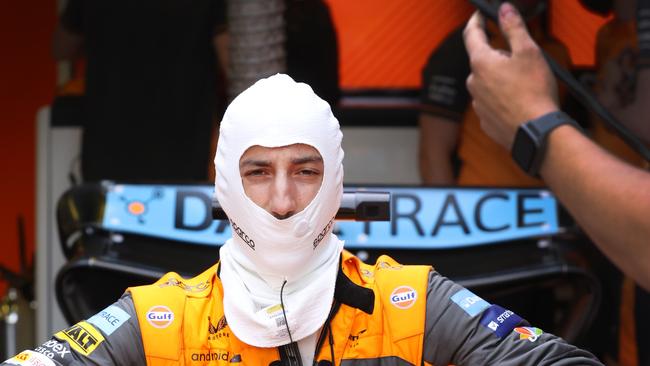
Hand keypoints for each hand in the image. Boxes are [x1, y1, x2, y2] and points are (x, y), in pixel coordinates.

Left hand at [463, 2, 558, 148]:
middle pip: (483, 61)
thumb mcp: (528, 51)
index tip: (480, 14)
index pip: (471, 34)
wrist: (536, 132)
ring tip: (524, 85)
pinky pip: (492, 102)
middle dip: (498, 56)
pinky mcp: (485, 120)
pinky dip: (503, 99)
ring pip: (487, 83)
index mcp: (480, 63)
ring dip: (501, 79)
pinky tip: (519, 102)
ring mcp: (477, 103)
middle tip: (521, 60)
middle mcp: (473, 83)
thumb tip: (504, 9)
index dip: (476, 20)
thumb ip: (514, 27)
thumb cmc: (534, 92)